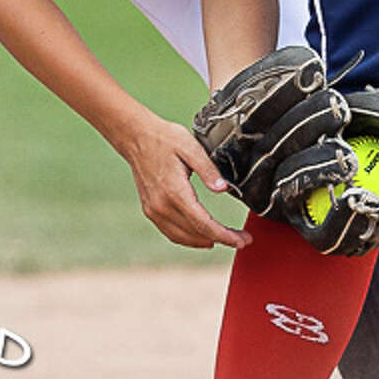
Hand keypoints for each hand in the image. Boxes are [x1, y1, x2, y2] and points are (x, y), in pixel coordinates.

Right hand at [121, 113, 249, 249]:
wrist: (136, 136)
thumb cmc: (164, 138)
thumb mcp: (191, 146)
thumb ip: (208, 169)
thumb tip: (223, 189)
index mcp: (174, 192)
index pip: (203, 224)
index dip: (225, 235)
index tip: (242, 240)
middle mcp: (161, 206)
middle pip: (196, 234)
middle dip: (222, 239)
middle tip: (242, 240)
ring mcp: (153, 210)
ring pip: (182, 237)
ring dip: (204, 242)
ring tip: (226, 239)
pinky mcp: (150, 210)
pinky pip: (171, 232)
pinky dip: (188, 238)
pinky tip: (201, 236)